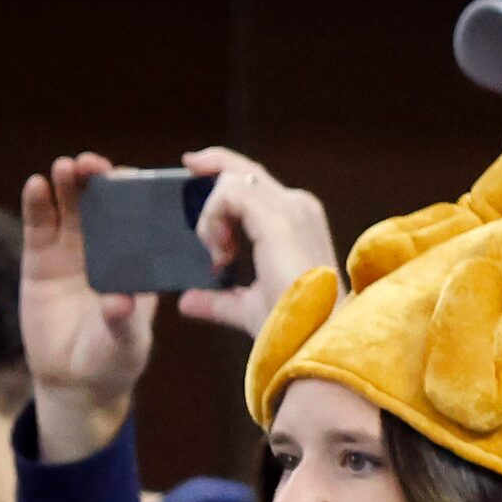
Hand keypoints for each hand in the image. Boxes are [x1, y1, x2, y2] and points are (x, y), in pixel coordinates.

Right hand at [18, 154, 153, 464]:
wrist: (75, 378)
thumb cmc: (114, 359)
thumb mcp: (126, 343)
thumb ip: (123, 322)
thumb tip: (116, 303)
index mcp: (140, 265)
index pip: (144, 224)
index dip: (141, 199)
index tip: (140, 181)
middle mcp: (109, 251)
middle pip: (105, 206)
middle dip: (101, 182)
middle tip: (97, 164)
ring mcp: (73, 251)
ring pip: (72, 209)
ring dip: (69, 185)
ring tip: (67, 167)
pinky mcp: (40, 258)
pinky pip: (39, 226)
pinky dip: (37, 205)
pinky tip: (36, 185)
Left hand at [174, 148, 337, 338]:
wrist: (314, 338)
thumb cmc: (294, 327)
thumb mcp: (248, 307)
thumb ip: (218, 299)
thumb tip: (188, 301)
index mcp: (299, 223)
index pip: (257, 185)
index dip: (224, 175)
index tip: (193, 174)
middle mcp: (299, 207)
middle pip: (247, 169)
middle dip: (212, 163)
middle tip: (186, 165)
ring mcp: (292, 209)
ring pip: (234, 179)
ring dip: (211, 212)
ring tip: (215, 251)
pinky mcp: (278, 217)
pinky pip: (230, 193)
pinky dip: (213, 217)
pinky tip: (216, 248)